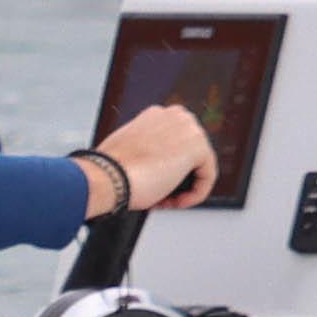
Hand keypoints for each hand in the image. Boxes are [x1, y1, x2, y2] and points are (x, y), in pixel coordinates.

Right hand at [90, 103, 218, 216]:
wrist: (108, 177)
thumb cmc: (112, 170)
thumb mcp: (128, 150)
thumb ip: (146, 150)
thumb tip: (152, 163)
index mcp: (157, 115)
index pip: (176, 143)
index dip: (166, 167)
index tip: (154, 181)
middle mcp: (174, 116)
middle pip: (189, 154)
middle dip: (177, 178)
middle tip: (161, 195)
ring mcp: (188, 129)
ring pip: (199, 167)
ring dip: (184, 188)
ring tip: (166, 200)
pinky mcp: (198, 147)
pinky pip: (207, 177)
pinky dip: (195, 194)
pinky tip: (176, 202)